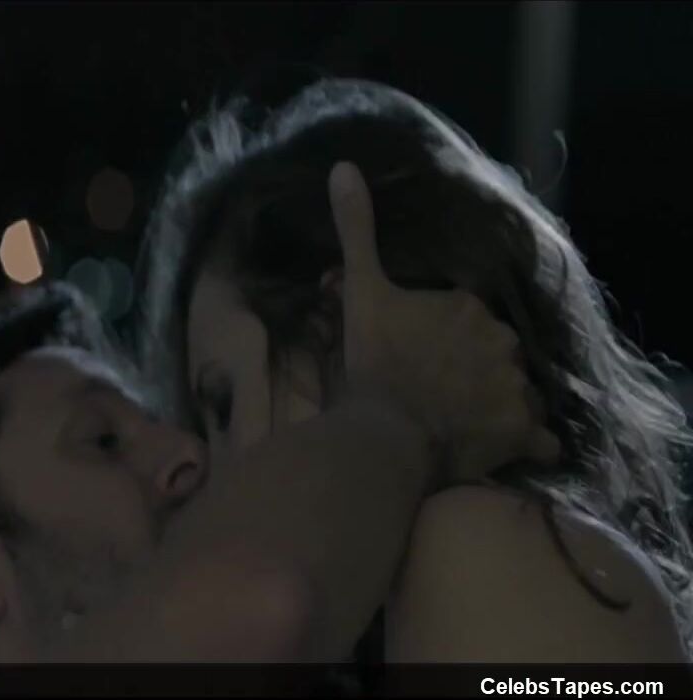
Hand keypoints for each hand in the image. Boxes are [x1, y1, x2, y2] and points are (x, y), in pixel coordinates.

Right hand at [329, 161, 559, 481]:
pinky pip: (539, 438)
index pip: (466, 319)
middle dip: (475, 366)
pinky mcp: (524, 433)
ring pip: (517, 390)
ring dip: (500, 402)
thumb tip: (344, 167)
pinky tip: (505, 446)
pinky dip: (527, 442)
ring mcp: (518, 388)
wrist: (387, 433)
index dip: (442, 337)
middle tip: (439, 390)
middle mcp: (503, 340)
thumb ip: (356, 232)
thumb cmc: (375, 364)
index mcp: (469, 306)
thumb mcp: (359, 292)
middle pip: (495, 352)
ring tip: (465, 421)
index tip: (417, 355)